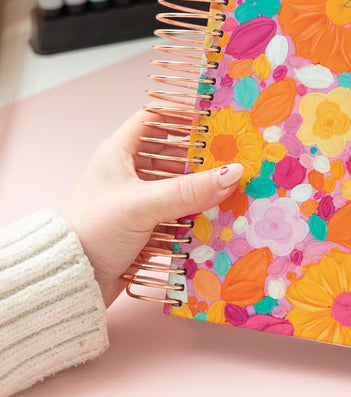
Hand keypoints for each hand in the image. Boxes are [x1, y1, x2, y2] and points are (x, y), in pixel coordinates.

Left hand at [61, 109, 242, 307]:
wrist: (70, 281)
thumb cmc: (94, 230)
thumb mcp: (144, 205)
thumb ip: (190, 190)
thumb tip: (234, 172)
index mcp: (119, 153)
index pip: (153, 119)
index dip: (181, 115)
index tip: (212, 118)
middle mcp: (128, 173)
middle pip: (172, 155)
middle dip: (200, 157)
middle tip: (232, 156)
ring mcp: (136, 201)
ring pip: (177, 186)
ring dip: (200, 189)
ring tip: (231, 187)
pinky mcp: (144, 226)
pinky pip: (177, 213)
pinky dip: (194, 215)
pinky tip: (216, 216)